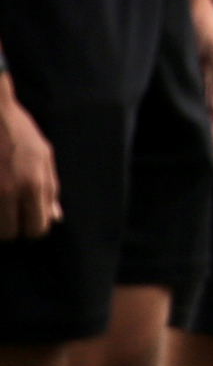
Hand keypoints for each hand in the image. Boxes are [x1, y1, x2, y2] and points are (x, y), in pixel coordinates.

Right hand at [0, 78, 60, 239]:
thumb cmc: (19, 130)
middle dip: (11, 228)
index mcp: (33, 185)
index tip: (28, 218)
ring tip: (3, 202)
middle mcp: (8, 192)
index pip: (37, 229)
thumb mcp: (44, 155)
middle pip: (9, 235)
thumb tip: (55, 217)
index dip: (33, 227)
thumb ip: (51, 188)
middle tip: (11, 212)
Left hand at [189, 0, 212, 136]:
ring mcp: (205, 76)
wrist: (183, 4)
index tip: (212, 137)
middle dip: (212, 126)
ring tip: (184, 131)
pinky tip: (175, 114)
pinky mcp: (189, 74)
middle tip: (196, 140)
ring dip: (198, 118)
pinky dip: (187, 107)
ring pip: (205, 105)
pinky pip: (192, 96)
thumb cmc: (205, 25)